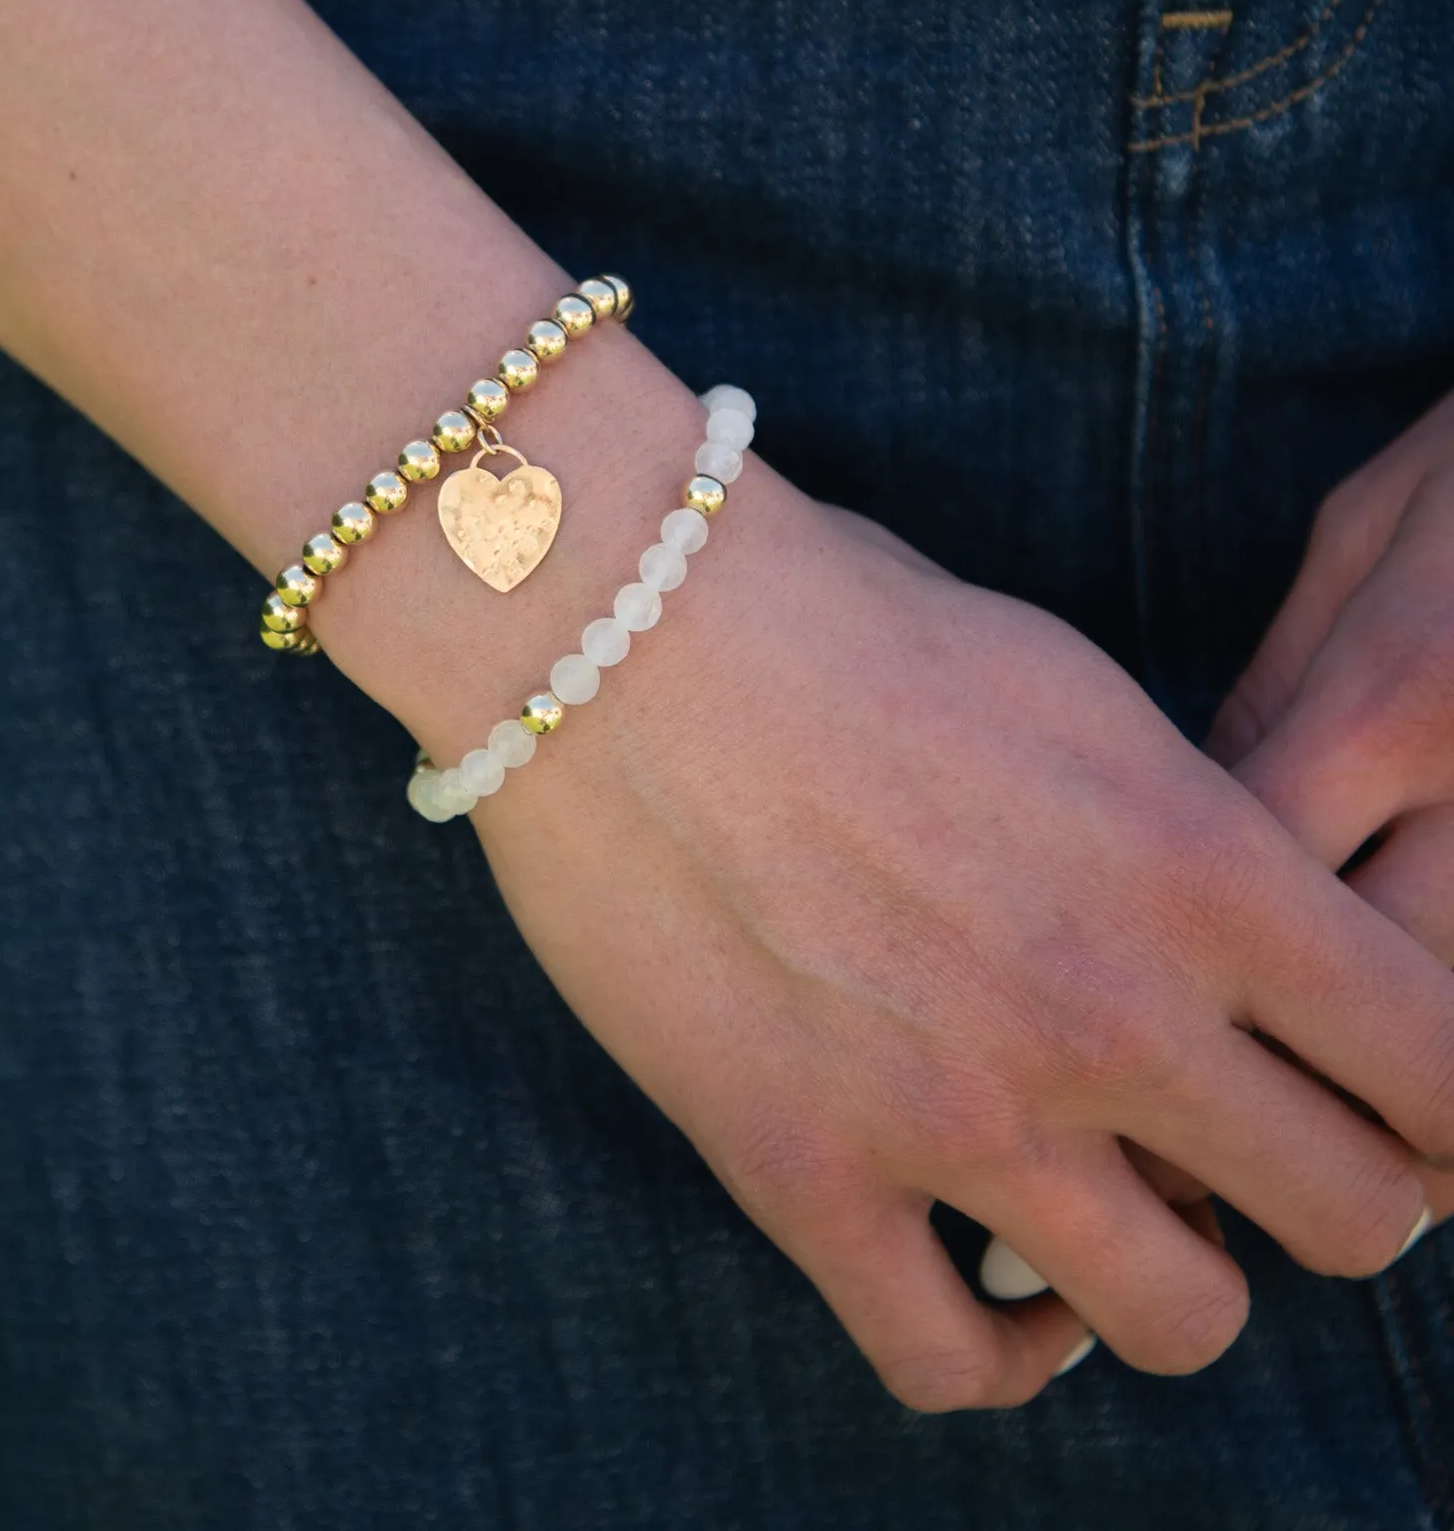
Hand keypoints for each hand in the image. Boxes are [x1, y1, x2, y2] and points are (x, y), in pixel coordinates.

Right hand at [456, 463, 1453, 1410]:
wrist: (608, 623)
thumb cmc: (833, 616)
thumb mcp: (1065, 686)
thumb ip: (1180, 832)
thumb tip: (1232, 940)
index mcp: (1201, 867)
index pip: (1448, 1067)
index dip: (1445, 1102)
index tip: (1386, 1094)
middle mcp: (1110, 1011)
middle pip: (1361, 1217)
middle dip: (1331, 1194)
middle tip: (1248, 1147)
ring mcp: (955, 1110)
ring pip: (1187, 1321)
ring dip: (1177, 1281)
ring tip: (1114, 1215)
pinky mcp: (798, 1168)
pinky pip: (950, 1363)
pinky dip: (1001, 1357)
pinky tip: (995, 1299)